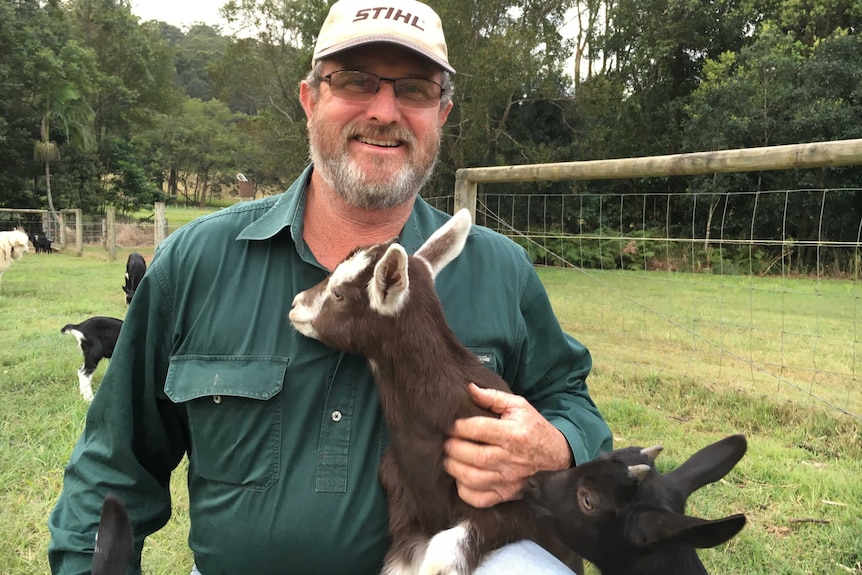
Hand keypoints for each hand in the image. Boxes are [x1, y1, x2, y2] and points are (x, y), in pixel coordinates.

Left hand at [443, 383, 572, 507]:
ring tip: (448, 459)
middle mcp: (511, 459)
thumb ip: (493, 397)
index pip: (480, 430)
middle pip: (475, 457)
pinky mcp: (506, 494)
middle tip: (444, 442)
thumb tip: (469, 388)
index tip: (449, 425)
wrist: (555, 455)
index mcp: (514, 434)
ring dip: (455, 469)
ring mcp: (509, 480)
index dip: (459, 427)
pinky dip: (465, 491)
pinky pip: (481, 499)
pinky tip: (460, 478)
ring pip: (474, 479)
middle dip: (453, 449)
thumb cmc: (533, 428)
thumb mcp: (519, 406)